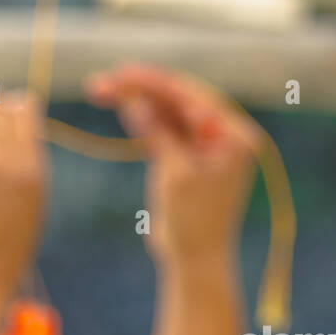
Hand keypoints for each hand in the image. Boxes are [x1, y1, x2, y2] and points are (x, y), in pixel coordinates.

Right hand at [86, 64, 259, 270]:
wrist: (194, 260)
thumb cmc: (194, 221)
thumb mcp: (176, 174)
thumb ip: (159, 134)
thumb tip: (136, 101)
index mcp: (234, 135)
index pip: (191, 96)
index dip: (154, 83)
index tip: (122, 74)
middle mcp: (223, 135)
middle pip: (178, 100)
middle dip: (142, 89)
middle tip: (105, 82)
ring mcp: (204, 146)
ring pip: (168, 113)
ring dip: (138, 102)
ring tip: (101, 90)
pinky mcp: (187, 158)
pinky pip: (165, 130)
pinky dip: (144, 121)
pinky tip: (122, 108)